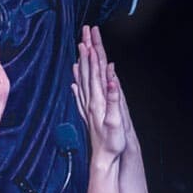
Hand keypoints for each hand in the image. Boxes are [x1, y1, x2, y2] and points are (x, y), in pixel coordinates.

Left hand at [72, 26, 125, 162]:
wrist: (103, 159)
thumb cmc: (112, 143)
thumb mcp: (117, 122)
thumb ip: (114, 100)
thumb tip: (112, 81)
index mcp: (98, 100)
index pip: (95, 70)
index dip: (94, 52)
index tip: (91, 36)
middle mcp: (90, 100)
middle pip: (88, 69)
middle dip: (87, 49)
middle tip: (86, 32)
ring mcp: (88, 106)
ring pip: (83, 78)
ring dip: (83, 62)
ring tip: (80, 49)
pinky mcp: (88, 113)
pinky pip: (81, 93)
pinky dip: (79, 82)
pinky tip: (75, 79)